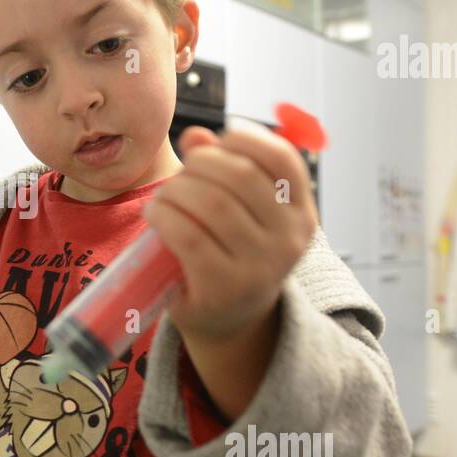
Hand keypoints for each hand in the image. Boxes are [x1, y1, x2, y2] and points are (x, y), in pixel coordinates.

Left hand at [142, 122, 318, 344]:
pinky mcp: (223, 288)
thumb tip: (195, 136)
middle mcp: (288, 241)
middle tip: (181, 175)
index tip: (215, 144)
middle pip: (241, 176)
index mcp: (301, 214)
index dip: (244, 138)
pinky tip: (155, 215)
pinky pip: (188, 236)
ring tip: (164, 198)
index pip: (282, 159)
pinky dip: (164, 216)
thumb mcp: (239, 212)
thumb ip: (223, 167)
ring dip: (176, 190)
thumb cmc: (229, 253)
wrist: (228, 320)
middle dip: (200, 164)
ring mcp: (259, 267)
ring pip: (213, 202)